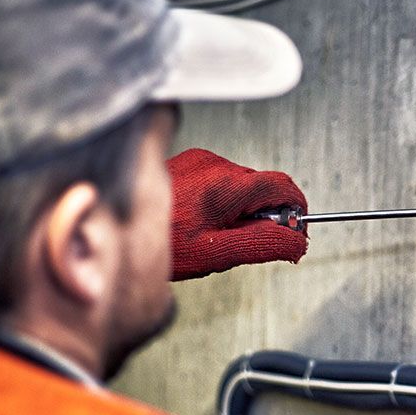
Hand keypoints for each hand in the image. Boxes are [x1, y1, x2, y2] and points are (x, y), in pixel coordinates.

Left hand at [168, 148, 307, 280]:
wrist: (118, 228)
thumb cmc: (163, 244)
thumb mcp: (218, 253)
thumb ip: (264, 244)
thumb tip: (297, 241)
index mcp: (225, 186)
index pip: (283, 186)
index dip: (295, 210)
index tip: (296, 229)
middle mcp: (215, 165)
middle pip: (264, 186)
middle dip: (267, 213)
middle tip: (249, 240)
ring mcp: (201, 161)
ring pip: (244, 184)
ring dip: (244, 208)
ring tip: (219, 232)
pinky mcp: (191, 162)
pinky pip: (223, 180)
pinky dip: (225, 200)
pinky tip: (205, 219)